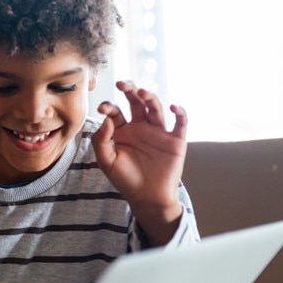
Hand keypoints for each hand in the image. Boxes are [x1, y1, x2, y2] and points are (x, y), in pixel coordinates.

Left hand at [92, 80, 186, 246]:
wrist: (147, 197)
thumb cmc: (125, 179)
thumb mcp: (106, 161)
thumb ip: (101, 140)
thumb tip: (106, 119)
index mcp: (122, 130)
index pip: (115, 111)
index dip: (108, 106)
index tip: (103, 108)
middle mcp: (141, 127)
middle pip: (136, 102)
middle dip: (130, 90)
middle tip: (122, 84)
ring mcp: (158, 132)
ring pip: (156, 108)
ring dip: (150, 97)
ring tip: (142, 93)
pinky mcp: (175, 141)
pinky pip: (180, 123)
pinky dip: (180, 113)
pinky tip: (173, 107)